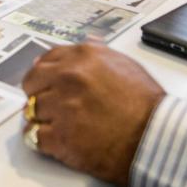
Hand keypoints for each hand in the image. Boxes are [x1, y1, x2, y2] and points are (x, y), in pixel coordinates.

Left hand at [21, 43, 164, 186]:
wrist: (155, 138)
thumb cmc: (146, 105)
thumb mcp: (125, 64)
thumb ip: (99, 53)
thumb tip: (84, 45)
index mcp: (83, 57)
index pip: (46, 60)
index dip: (44, 74)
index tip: (45, 83)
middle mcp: (68, 78)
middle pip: (31, 83)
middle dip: (38, 94)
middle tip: (49, 106)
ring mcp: (61, 107)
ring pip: (31, 110)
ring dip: (40, 118)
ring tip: (56, 125)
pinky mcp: (59, 137)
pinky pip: (33, 136)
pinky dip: (40, 141)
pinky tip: (53, 141)